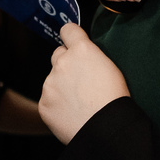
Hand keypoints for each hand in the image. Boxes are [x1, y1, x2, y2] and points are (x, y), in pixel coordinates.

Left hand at [40, 23, 129, 143]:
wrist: (106, 128)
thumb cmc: (115, 99)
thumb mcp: (111, 67)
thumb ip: (91, 58)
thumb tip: (82, 58)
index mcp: (82, 50)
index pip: (68, 30)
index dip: (71, 37)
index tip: (73, 43)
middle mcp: (62, 63)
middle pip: (58, 55)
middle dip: (66, 64)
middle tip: (80, 80)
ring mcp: (49, 84)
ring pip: (53, 79)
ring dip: (62, 86)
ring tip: (80, 103)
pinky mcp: (44, 104)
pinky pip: (48, 100)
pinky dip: (57, 105)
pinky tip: (72, 114)